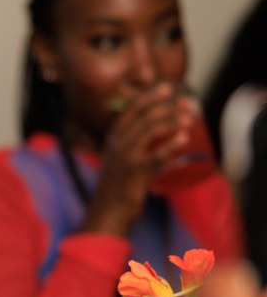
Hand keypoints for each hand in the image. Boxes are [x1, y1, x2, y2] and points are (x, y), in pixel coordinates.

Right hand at [82, 83, 191, 235]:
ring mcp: (126, 155)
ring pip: (151, 129)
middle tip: (185, 102)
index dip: (149, 95)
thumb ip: (132, 140)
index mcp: (113, 137)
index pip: (130, 108)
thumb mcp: (118, 157)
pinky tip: (184, 137)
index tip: (167, 87)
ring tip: (189, 119)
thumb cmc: (117, 184)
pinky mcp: (136, 170)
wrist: (108, 209)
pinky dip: (172, 143)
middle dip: (167, 105)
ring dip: (172, 120)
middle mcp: (117, 142)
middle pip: (143, 114)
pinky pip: (158, 153)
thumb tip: (157, 125)